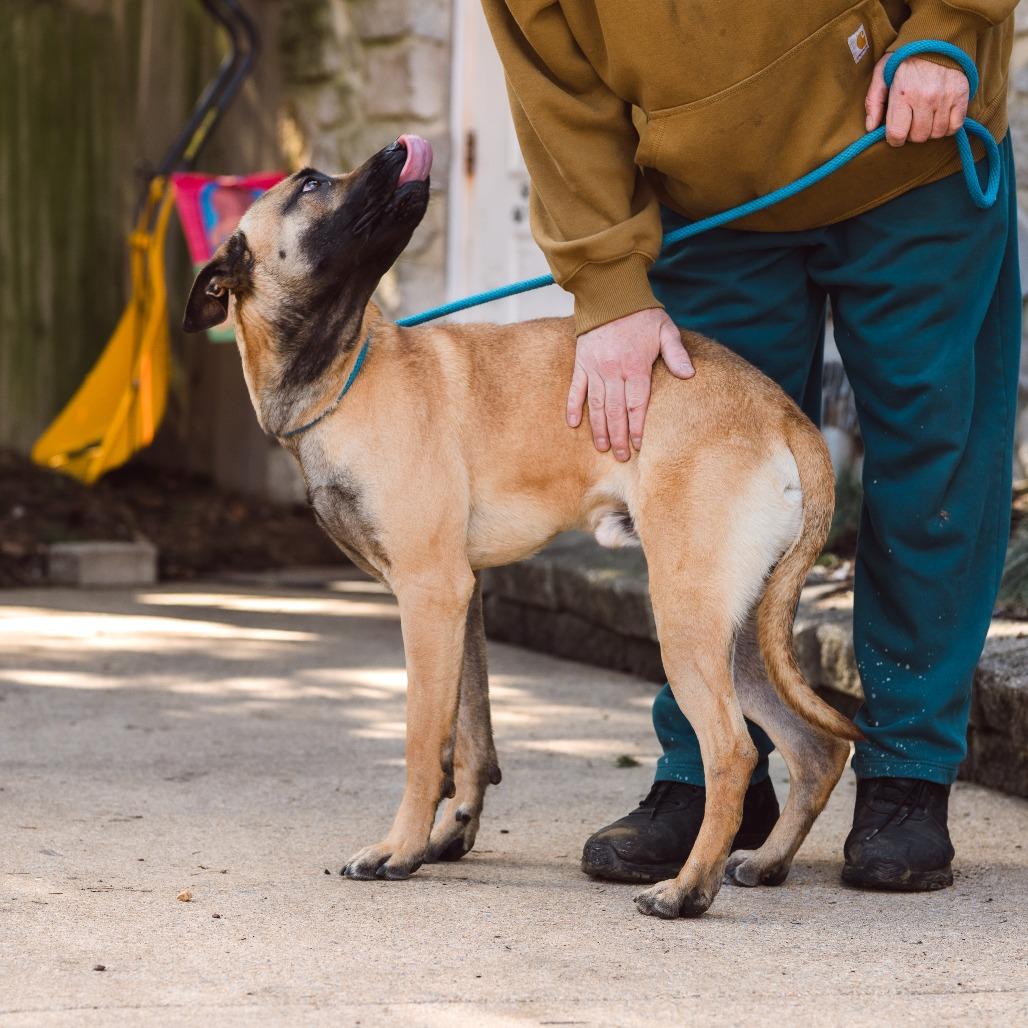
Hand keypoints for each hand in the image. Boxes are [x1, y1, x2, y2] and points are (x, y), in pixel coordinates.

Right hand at [566, 308, 693, 459]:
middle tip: (620, 456)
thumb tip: (689, 375)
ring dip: (599, 429)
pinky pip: (576, 390)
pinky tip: (573, 425)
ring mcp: (595, 369)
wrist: (610, 293)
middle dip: (619, 436)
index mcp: (636, 366)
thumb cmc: (642, 314)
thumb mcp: (666, 330)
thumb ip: (676, 354)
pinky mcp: (581, 363)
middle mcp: (614, 371)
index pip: (637, 405)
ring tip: (603, 448)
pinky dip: (573, 408)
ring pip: (596, 406)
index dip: (637, 427)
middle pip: (615, 412)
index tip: (638, 445)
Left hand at [865, 54, 968, 145]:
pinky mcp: (962, 95)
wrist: (938, 36)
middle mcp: (925, 97)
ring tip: (925, 117)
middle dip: (912, 134)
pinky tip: (940, 116)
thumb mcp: (882, 73)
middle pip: (918, 137)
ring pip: (936, 134)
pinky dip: (947, 127)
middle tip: (911, 120)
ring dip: (929, 130)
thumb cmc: (905, 58)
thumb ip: (873, 101)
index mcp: (903, 93)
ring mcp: (945, 97)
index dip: (894, 139)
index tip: (896, 132)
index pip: (897, 135)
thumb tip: (871, 128)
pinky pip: (955, 126)